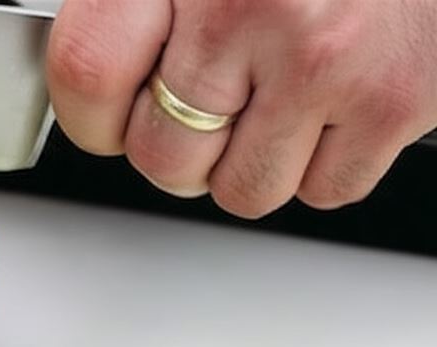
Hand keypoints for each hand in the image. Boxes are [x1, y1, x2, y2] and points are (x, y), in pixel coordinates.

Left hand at [46, 0, 436, 217]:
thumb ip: (140, 3)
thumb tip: (99, 80)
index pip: (87, 72)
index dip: (91, 115)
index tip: (109, 116)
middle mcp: (248, 6)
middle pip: (164, 156)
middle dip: (179, 148)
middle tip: (210, 104)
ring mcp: (326, 58)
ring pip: (244, 190)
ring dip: (252, 160)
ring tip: (279, 96)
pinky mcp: (397, 97)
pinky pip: (326, 189)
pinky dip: (324, 162)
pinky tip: (332, 100)